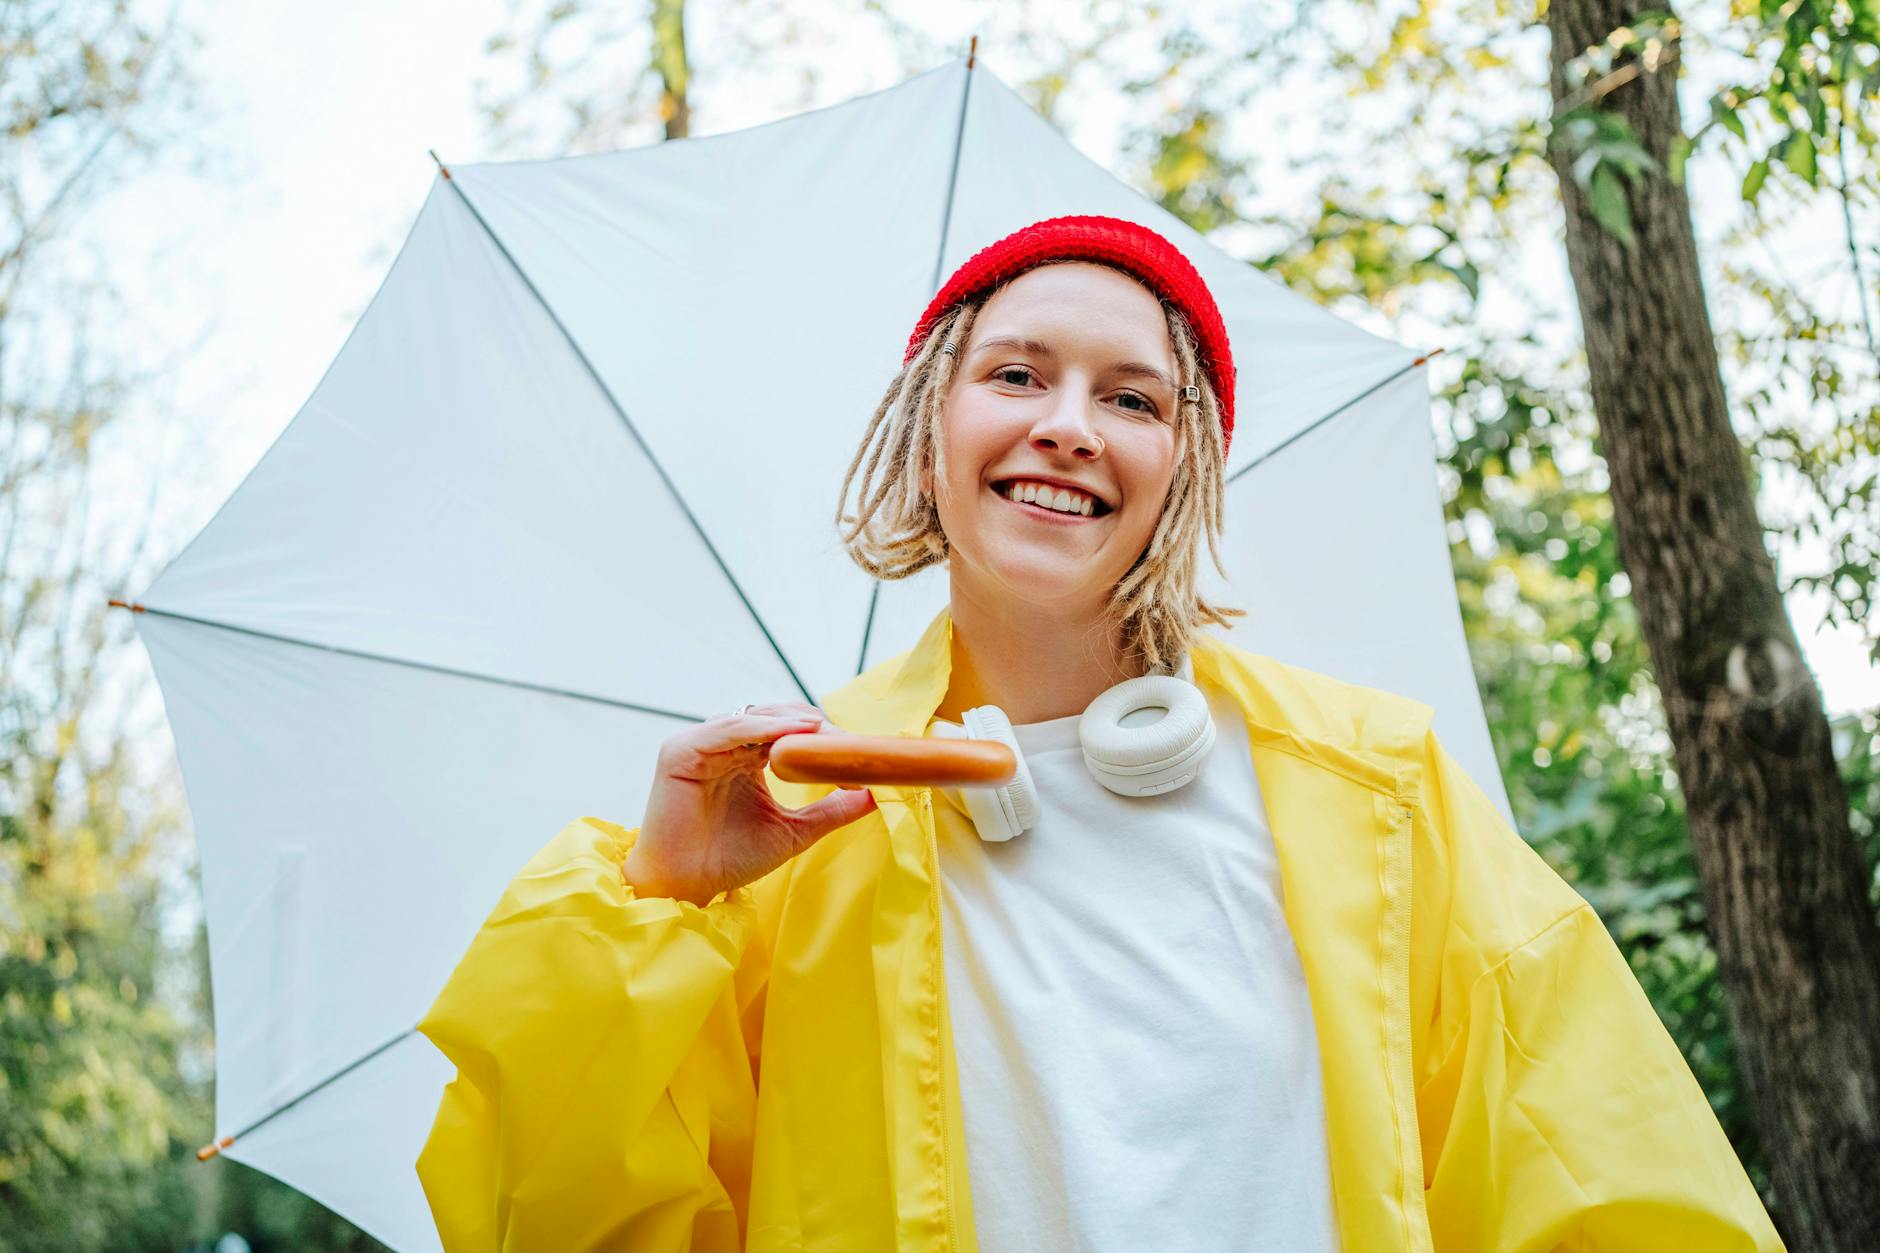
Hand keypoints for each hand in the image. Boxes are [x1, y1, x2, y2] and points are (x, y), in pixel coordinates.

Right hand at [624, 702, 877, 905]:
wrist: (689, 886)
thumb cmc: (731, 859)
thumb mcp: (794, 831)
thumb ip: (831, 810)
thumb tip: (875, 794)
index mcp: (744, 758)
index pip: (786, 730)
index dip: (820, 734)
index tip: (856, 749)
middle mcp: (723, 746)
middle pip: (773, 718)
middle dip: (810, 725)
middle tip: (843, 740)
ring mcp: (701, 744)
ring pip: (754, 718)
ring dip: (790, 723)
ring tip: (824, 732)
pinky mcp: (682, 751)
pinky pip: (729, 729)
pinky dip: (762, 728)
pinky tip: (791, 732)